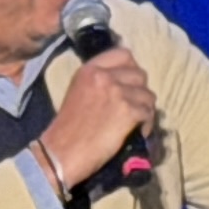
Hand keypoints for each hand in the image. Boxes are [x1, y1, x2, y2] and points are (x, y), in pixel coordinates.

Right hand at [37, 48, 158, 197]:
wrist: (60, 155)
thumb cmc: (67, 129)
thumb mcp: (78, 92)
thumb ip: (99, 81)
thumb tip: (125, 79)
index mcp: (89, 70)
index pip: (123, 54)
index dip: (130, 68)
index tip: (130, 82)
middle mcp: (105, 77)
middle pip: (140, 74)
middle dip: (139, 91)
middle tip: (134, 106)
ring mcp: (118, 93)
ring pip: (148, 95)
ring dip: (145, 109)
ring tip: (136, 122)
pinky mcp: (128, 112)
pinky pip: (148, 114)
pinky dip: (146, 125)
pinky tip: (137, 133)